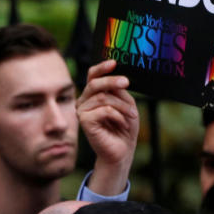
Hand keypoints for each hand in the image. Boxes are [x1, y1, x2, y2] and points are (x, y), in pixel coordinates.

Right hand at [77, 59, 139, 194]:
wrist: (122, 151)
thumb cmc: (124, 128)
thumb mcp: (126, 105)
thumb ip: (119, 92)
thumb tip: (117, 79)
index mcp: (92, 95)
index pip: (92, 76)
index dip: (101, 68)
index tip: (114, 63)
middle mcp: (84, 101)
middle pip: (95, 84)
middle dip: (111, 81)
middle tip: (126, 82)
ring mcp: (82, 111)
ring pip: (103, 98)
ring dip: (122, 106)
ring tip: (131, 116)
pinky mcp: (84, 121)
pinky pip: (104, 110)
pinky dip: (117, 116)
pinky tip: (121, 123)